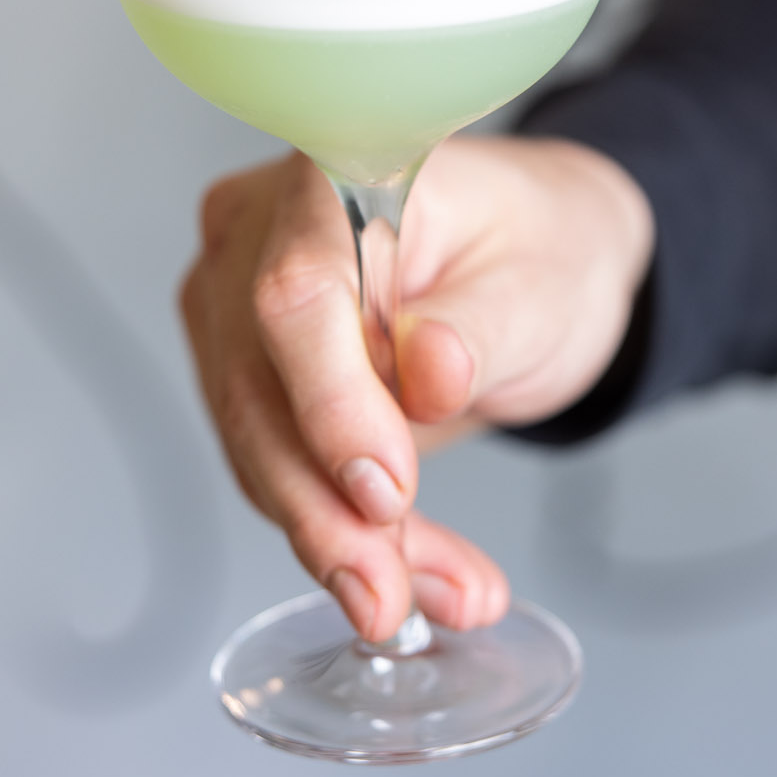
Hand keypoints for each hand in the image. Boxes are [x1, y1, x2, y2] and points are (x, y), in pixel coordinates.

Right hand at [179, 135, 653, 641]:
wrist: (532, 264)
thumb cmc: (539, 249)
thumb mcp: (541, 286)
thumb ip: (479, 329)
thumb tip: (428, 374)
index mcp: (333, 176)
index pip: (298, 296)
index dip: (331, 404)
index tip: (388, 493)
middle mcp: (258, 234)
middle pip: (259, 387)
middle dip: (327, 511)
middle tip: (392, 600)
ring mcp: (235, 305)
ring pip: (258, 447)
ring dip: (342, 542)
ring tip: (443, 596)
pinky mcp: (245, 374)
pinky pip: (276, 469)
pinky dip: (345, 536)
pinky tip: (410, 582)